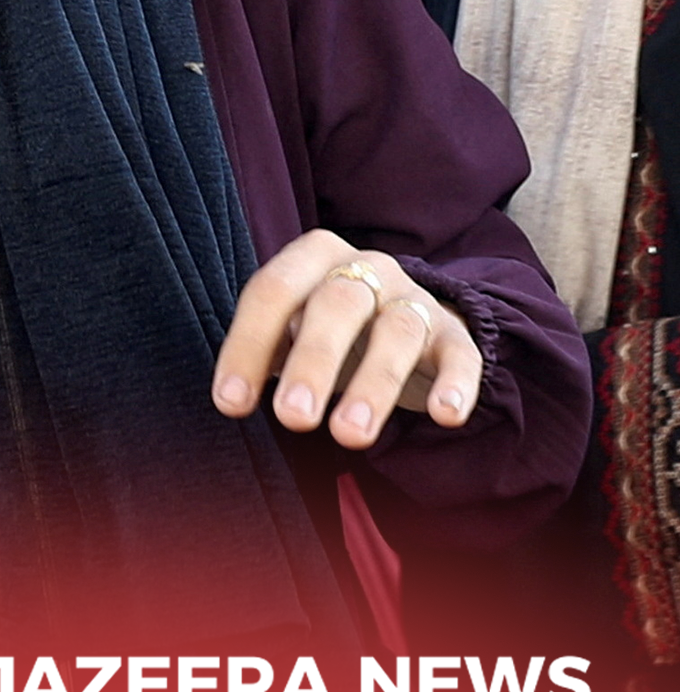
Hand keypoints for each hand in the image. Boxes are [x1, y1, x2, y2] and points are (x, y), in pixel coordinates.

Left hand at [211, 228, 480, 448]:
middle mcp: (366, 266)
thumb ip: (262, 352)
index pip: (273, 291)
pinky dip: (455, 384)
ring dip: (373, 385)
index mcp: (313, 256)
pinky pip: (461, 355)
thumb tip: (231, 398)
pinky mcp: (454, 333)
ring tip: (348, 435)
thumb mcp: (287, 328)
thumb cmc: (322, 326)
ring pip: (397, 331)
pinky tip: (445, 416)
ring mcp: (413, 297)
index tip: (231, 404)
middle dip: (313, 362)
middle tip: (292, 418)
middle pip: (337, 305)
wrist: (399, 313)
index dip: (248, 345)